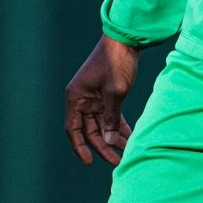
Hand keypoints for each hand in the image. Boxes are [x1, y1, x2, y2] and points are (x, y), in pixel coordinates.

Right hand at [64, 35, 139, 166]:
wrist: (125, 40)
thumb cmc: (116, 62)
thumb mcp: (115, 92)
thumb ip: (111, 118)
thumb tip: (107, 142)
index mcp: (75, 97)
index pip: (73, 129)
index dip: (80, 147)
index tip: (90, 162)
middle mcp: (81, 99)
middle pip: (89, 130)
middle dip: (102, 146)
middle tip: (117, 160)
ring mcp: (93, 97)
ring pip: (101, 124)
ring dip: (112, 137)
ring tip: (127, 149)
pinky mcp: (106, 94)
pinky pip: (110, 115)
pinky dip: (118, 125)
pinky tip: (129, 136)